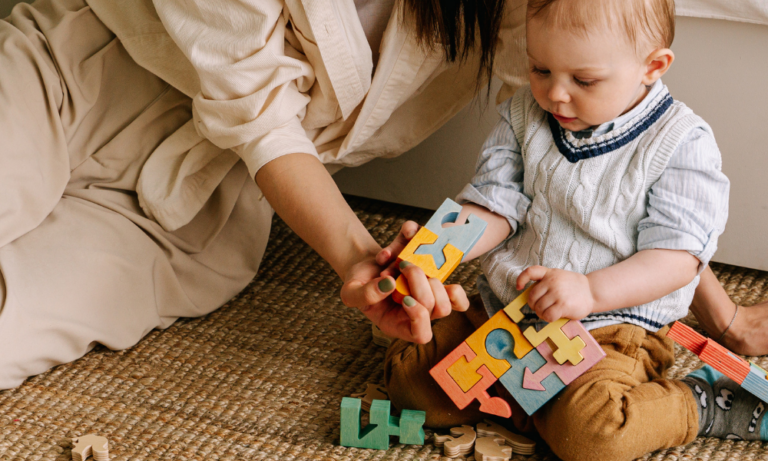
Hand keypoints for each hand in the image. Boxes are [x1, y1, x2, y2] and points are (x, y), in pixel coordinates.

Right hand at [340, 222, 469, 343]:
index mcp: (400, 324)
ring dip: (425, 270)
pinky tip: (409, 237)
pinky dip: (430, 245)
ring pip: (450, 292)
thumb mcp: (351, 293)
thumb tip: (391, 284)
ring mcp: (431, 293)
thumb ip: (365, 294)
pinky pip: (447, 263)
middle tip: (400, 269)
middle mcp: (420, 311)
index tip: (404, 299)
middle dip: (420, 284)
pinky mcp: (435, 272)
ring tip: (403, 261)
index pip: (422, 334)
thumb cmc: (358, 284)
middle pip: (440, 308)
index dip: (419, 316)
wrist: (365, 266)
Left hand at [516, 266, 594, 321]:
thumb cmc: (573, 286)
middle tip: (541, 307)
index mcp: (550, 273)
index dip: (521, 279)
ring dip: (541, 313)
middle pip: (531, 297)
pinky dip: (548, 318)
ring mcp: (557, 293)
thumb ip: (546, 282)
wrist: (592, 292)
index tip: (518, 287)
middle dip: (534, 305)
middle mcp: (552, 281)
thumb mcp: (559, 277)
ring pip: (538, 308)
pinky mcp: (563, 305)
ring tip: (549, 312)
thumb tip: (531, 297)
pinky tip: (553, 316)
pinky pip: (547, 315)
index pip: (531, 271)